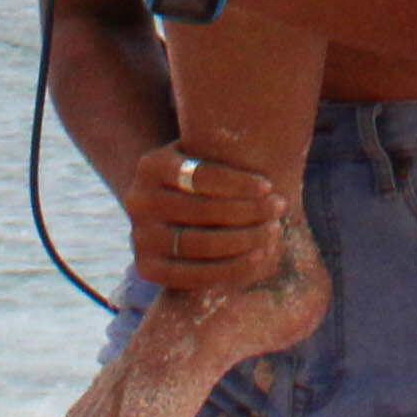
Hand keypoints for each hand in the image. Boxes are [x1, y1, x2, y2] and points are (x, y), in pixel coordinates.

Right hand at [123, 143, 285, 286]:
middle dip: (247, 211)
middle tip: (279, 207)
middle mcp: (137, 200)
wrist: (162, 206)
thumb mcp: (200, 154)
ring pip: (197, 244)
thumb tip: (269, 141)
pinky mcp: (146, 267)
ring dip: (242, 240)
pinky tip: (257, 257)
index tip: (268, 186)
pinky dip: (228, 269)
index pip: (199, 175)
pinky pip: (190, 275)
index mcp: (150, 165)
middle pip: (200, 210)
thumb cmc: (197, 175)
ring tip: (272, 231)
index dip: (237, 182)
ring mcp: (139, 236)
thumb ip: (220, 152)